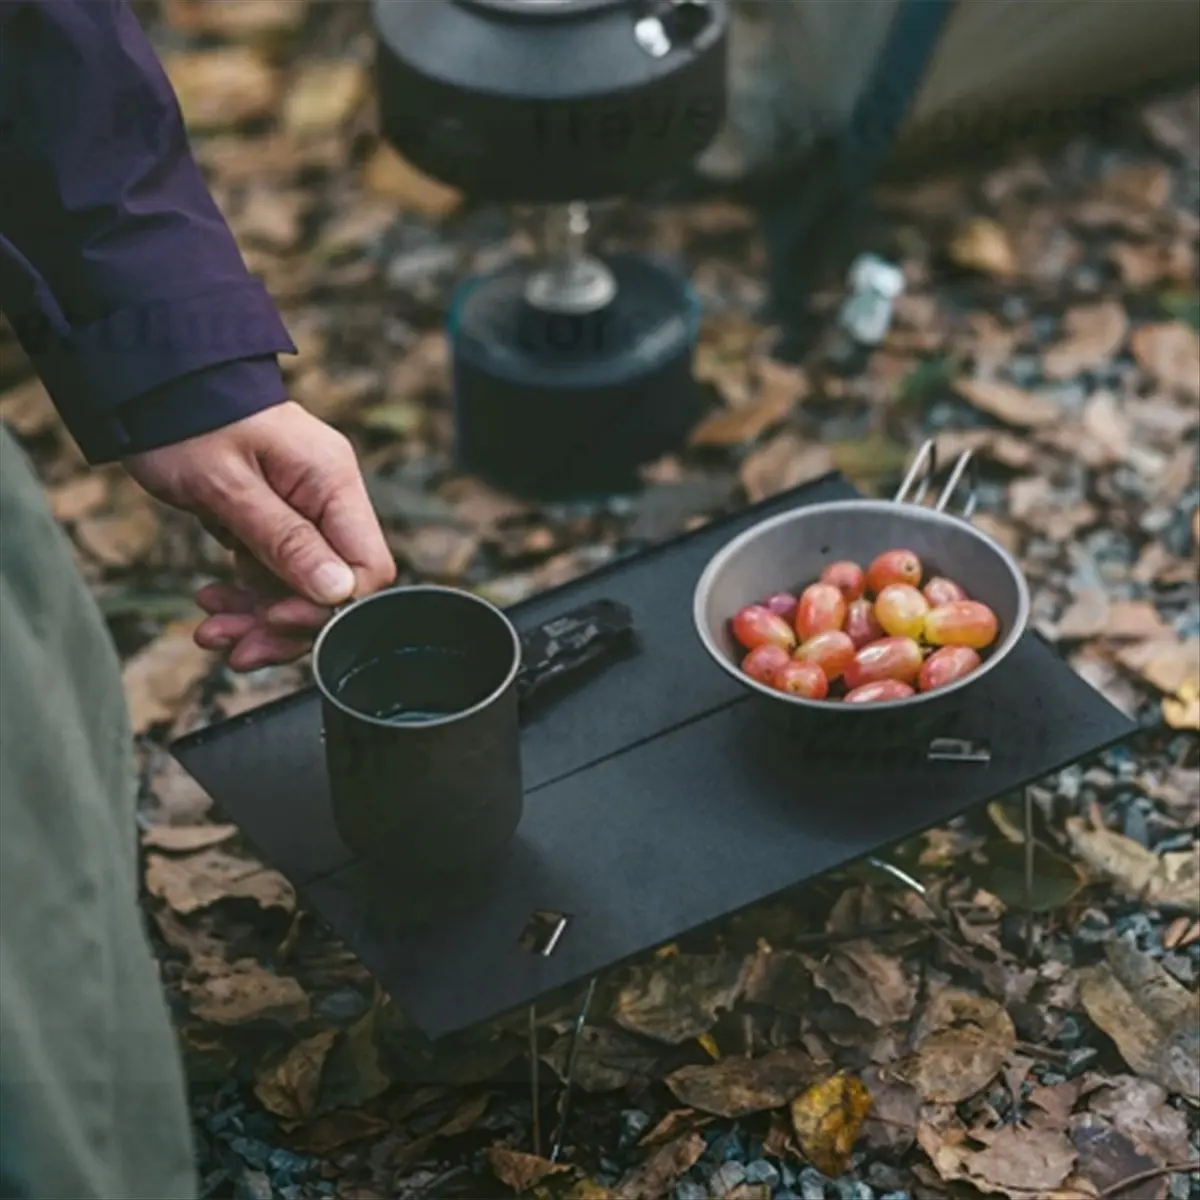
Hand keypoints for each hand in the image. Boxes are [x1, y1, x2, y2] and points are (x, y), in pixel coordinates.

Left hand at [124, 402, 395, 669]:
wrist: (149, 387)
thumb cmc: (187, 422)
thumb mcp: (229, 485)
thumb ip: (285, 539)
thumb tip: (338, 592)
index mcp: (332, 482)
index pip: (366, 566)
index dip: (330, 606)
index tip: (278, 618)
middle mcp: (327, 500)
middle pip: (333, 587)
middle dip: (285, 624)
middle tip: (239, 647)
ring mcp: (302, 514)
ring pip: (299, 590)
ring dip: (258, 620)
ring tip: (212, 634)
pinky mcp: (273, 525)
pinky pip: (272, 576)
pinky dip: (244, 598)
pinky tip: (211, 603)